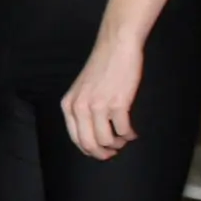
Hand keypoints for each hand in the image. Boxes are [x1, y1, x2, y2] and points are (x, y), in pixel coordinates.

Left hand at [61, 34, 142, 159]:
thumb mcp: (81, 89)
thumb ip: (81, 108)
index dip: (89, 150)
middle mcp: (80, 107)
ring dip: (118, 144)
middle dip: (103, 153)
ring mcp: (98, 106)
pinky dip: (129, 135)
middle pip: (89, 144)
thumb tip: (90, 133)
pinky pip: (123, 130)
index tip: (100, 152)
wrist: (116, 47)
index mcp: (69, 105)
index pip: (75, 138)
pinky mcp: (118, 104)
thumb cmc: (101, 67)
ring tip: (124, 138)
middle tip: (113, 152)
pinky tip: (132, 132)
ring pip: (107, 140)